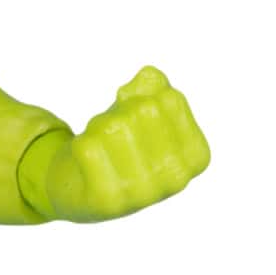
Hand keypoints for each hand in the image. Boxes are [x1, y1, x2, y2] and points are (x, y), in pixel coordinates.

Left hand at [25, 67, 209, 221]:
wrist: (78, 189)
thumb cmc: (117, 144)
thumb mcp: (139, 111)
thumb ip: (152, 87)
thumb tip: (149, 75)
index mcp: (196, 155)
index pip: (170, 99)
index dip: (141, 97)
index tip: (131, 113)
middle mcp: (176, 178)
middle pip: (142, 110)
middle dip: (118, 112)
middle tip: (111, 131)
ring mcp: (144, 192)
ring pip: (112, 126)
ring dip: (97, 128)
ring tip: (99, 145)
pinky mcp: (108, 199)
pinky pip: (87, 146)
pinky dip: (80, 144)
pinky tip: (86, 160)